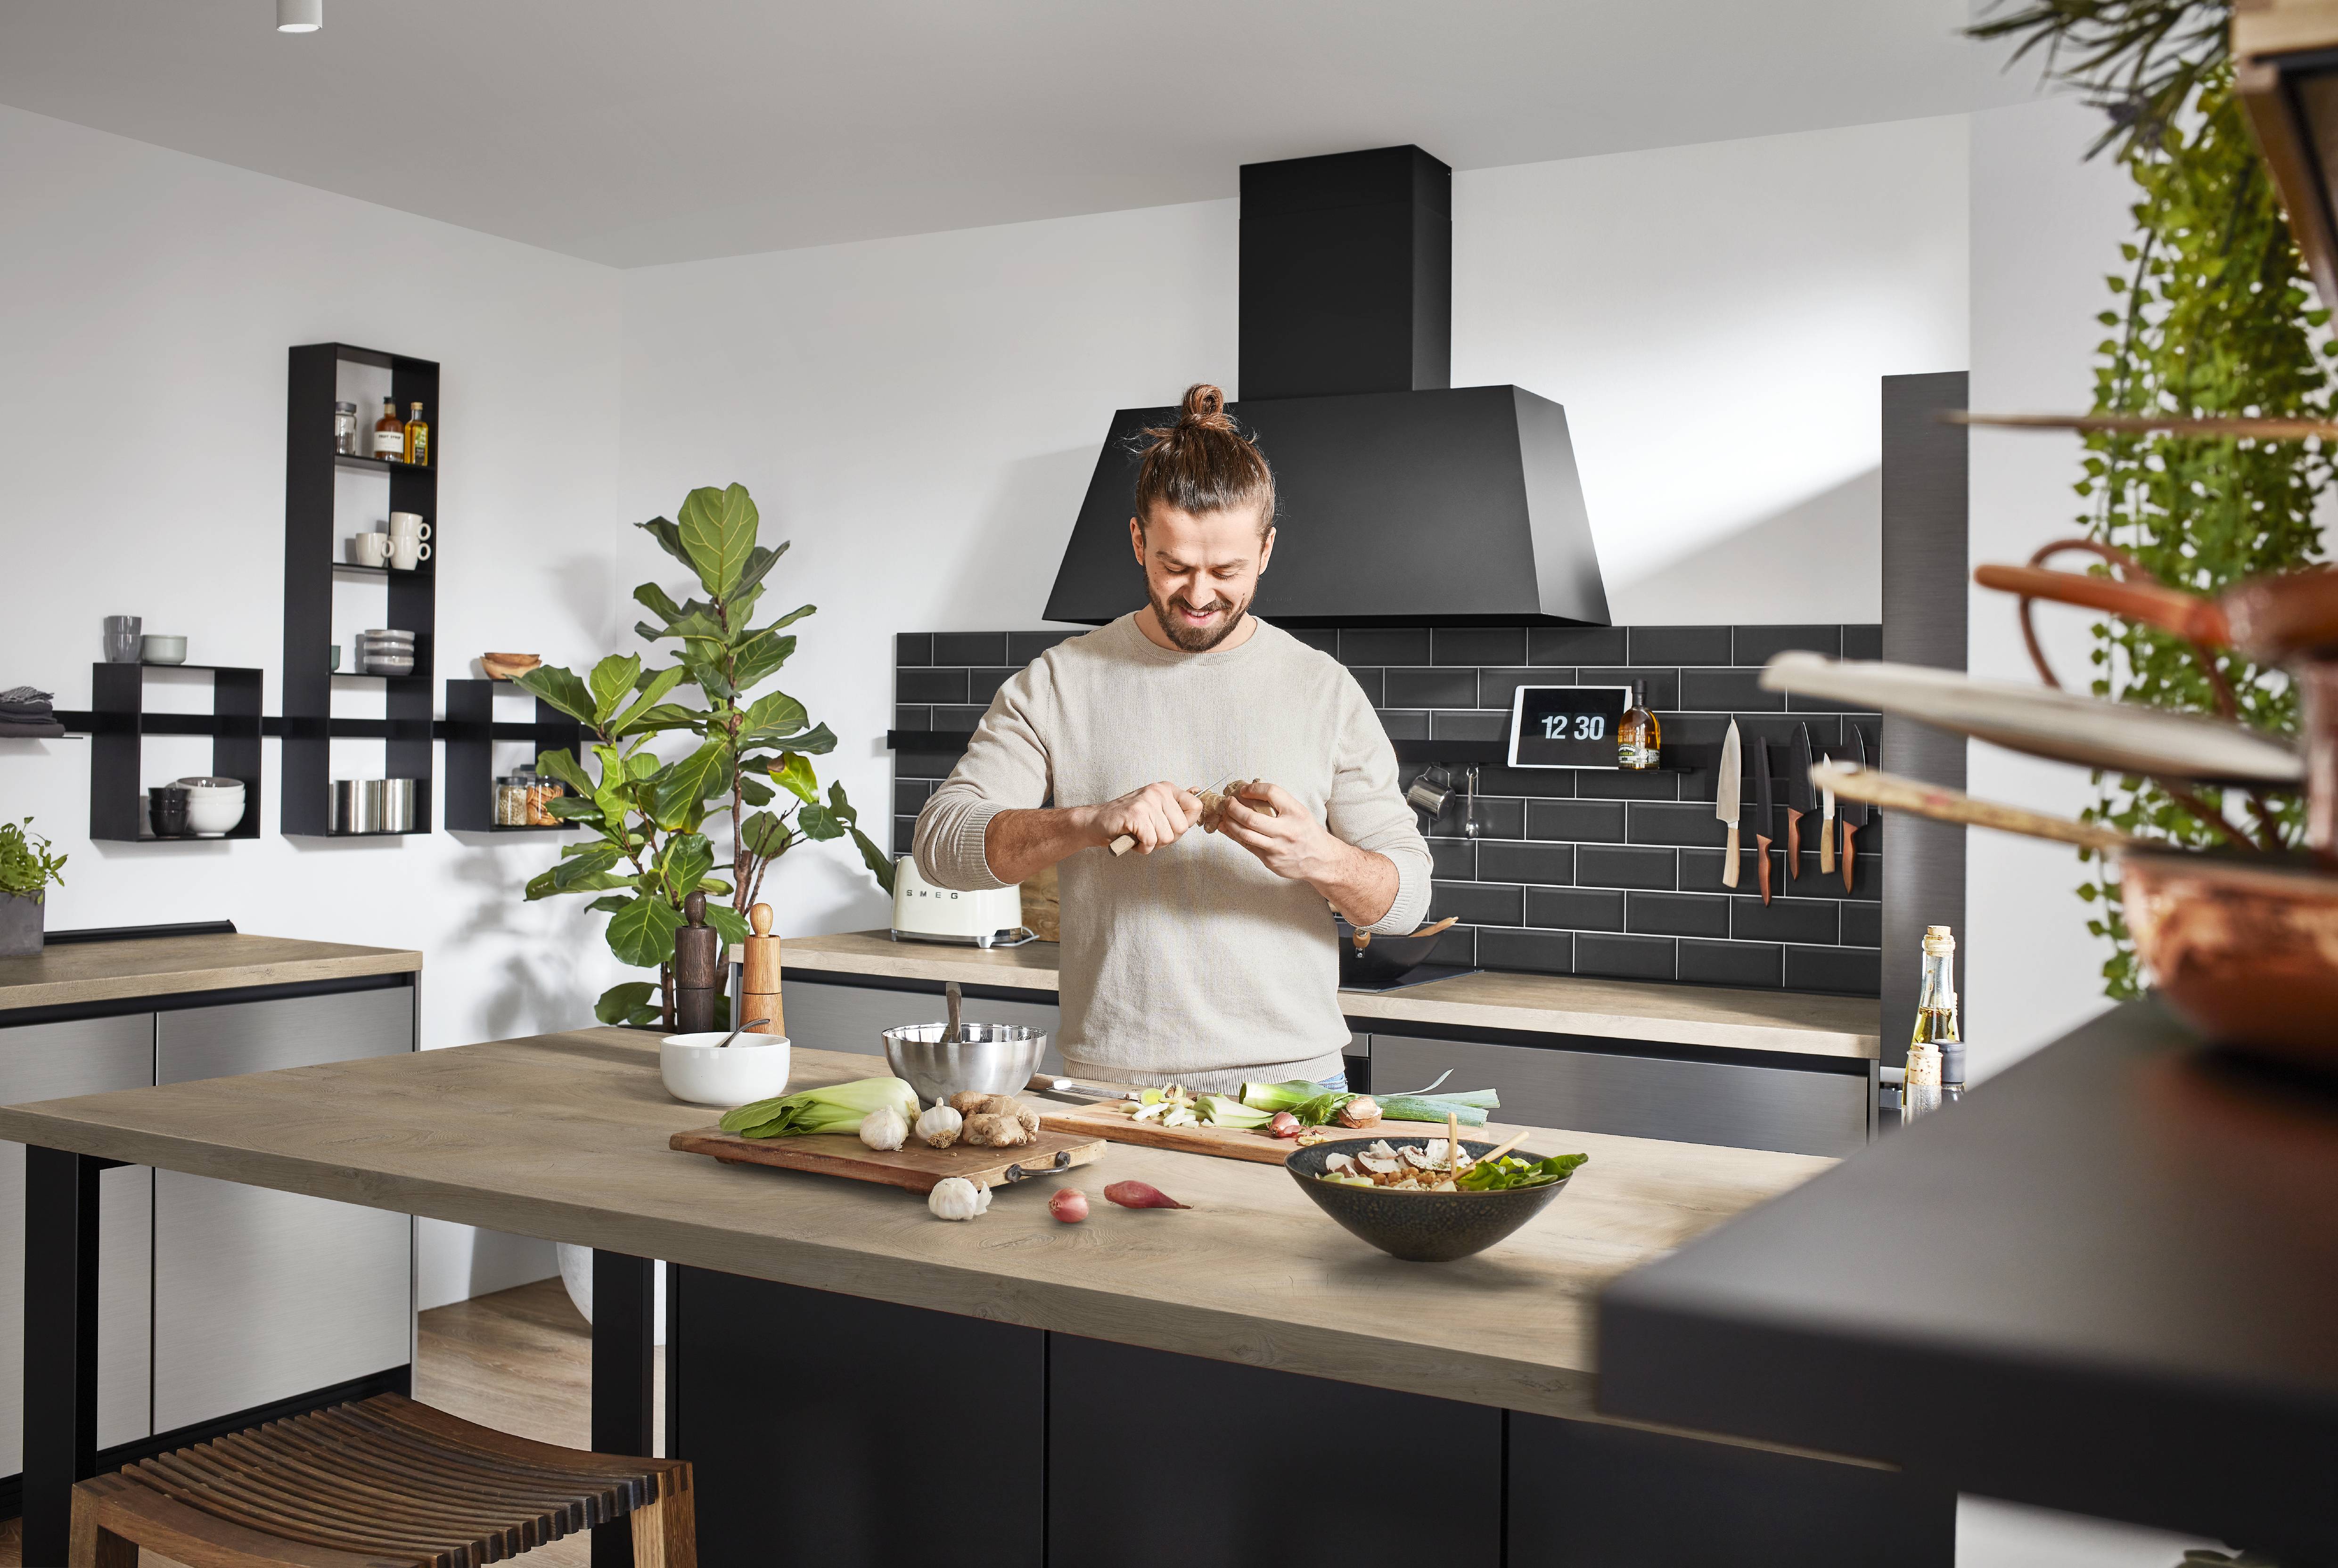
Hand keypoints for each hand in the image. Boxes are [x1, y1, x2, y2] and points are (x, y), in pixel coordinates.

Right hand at [1085, 781, 1201, 854]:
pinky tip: (1132, 839)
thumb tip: (1198, 791)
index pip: (1195, 806)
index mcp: (1166, 789)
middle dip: (1166, 839)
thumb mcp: (1155, 809)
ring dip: (1152, 844)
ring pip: (1167, 837)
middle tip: (1148, 833)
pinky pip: (1151, 841)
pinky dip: (1141, 848)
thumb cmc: (1127, 820)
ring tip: (1139, 835)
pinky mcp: (1136, 814)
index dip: (1184, 824)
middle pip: (1182, 828)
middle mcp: (1158, 791)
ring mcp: (1147, 802)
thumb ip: (1176, 806)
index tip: (1167, 825)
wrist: (1096, 822)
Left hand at [1214, 781, 1338, 882]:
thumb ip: (1278, 802)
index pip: (1271, 793)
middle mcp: (1287, 830)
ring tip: (1225, 815)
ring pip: (1245, 834)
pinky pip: (1247, 846)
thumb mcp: (1298, 811)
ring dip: (1230, 823)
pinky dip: (1235, 835)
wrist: (1321, 859)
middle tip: (1228, 802)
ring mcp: (1277, 848)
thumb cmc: (1307, 832)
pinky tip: (1229, 828)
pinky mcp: (1270, 861)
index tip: (1244, 789)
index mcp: (1296, 812)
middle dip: (1233, 808)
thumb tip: (1249, 793)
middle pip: (1251, 818)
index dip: (1253, 788)